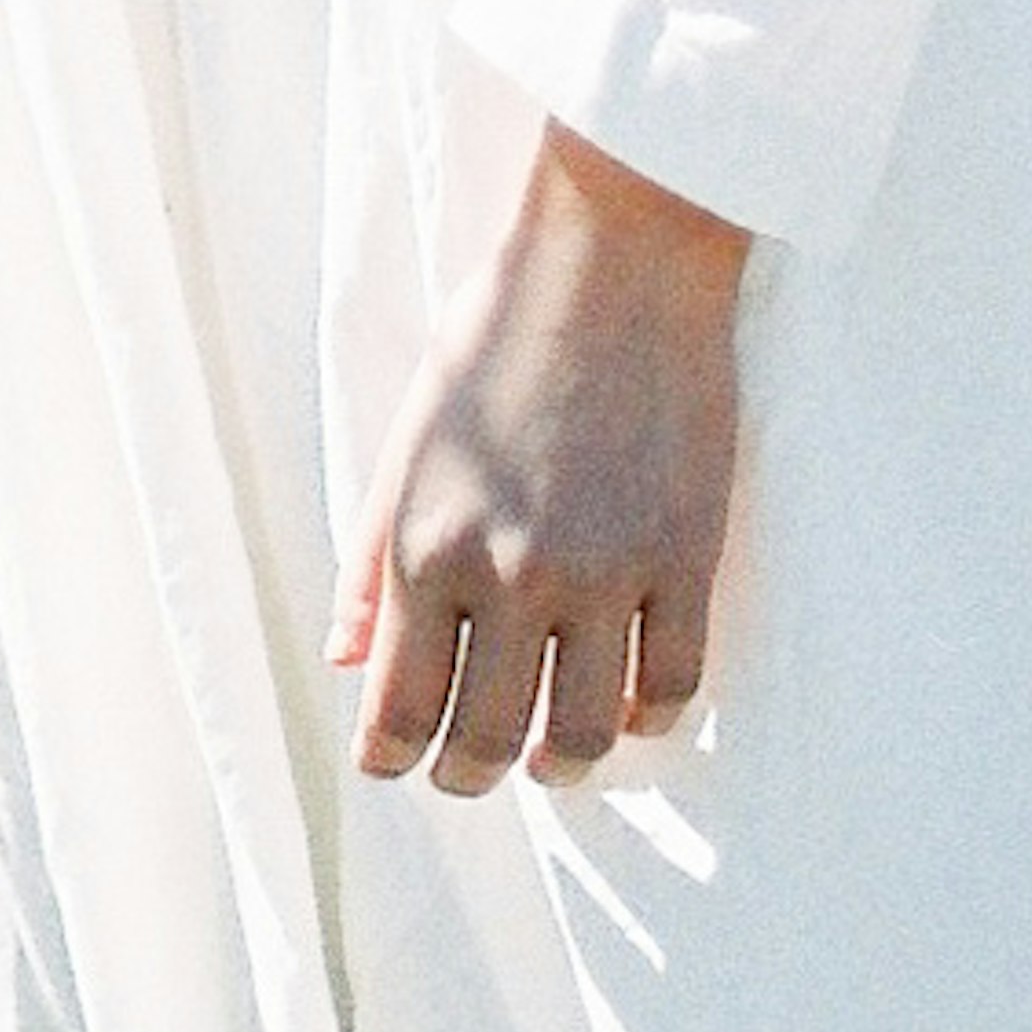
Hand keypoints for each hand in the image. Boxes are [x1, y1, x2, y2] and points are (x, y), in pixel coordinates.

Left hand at [331, 118, 754, 797]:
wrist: (614, 256)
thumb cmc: (498, 332)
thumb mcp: (409, 439)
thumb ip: (369, 558)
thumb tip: (347, 661)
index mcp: (424, 546)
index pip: (397, 712)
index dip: (392, 760)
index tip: (398, 764)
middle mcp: (506, 576)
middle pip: (483, 745)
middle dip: (467, 776)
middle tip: (471, 770)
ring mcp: (602, 575)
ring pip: (579, 740)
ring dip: (559, 767)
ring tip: (550, 754)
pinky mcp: (684, 560)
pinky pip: (670, 690)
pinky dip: (645, 716)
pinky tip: (628, 699)